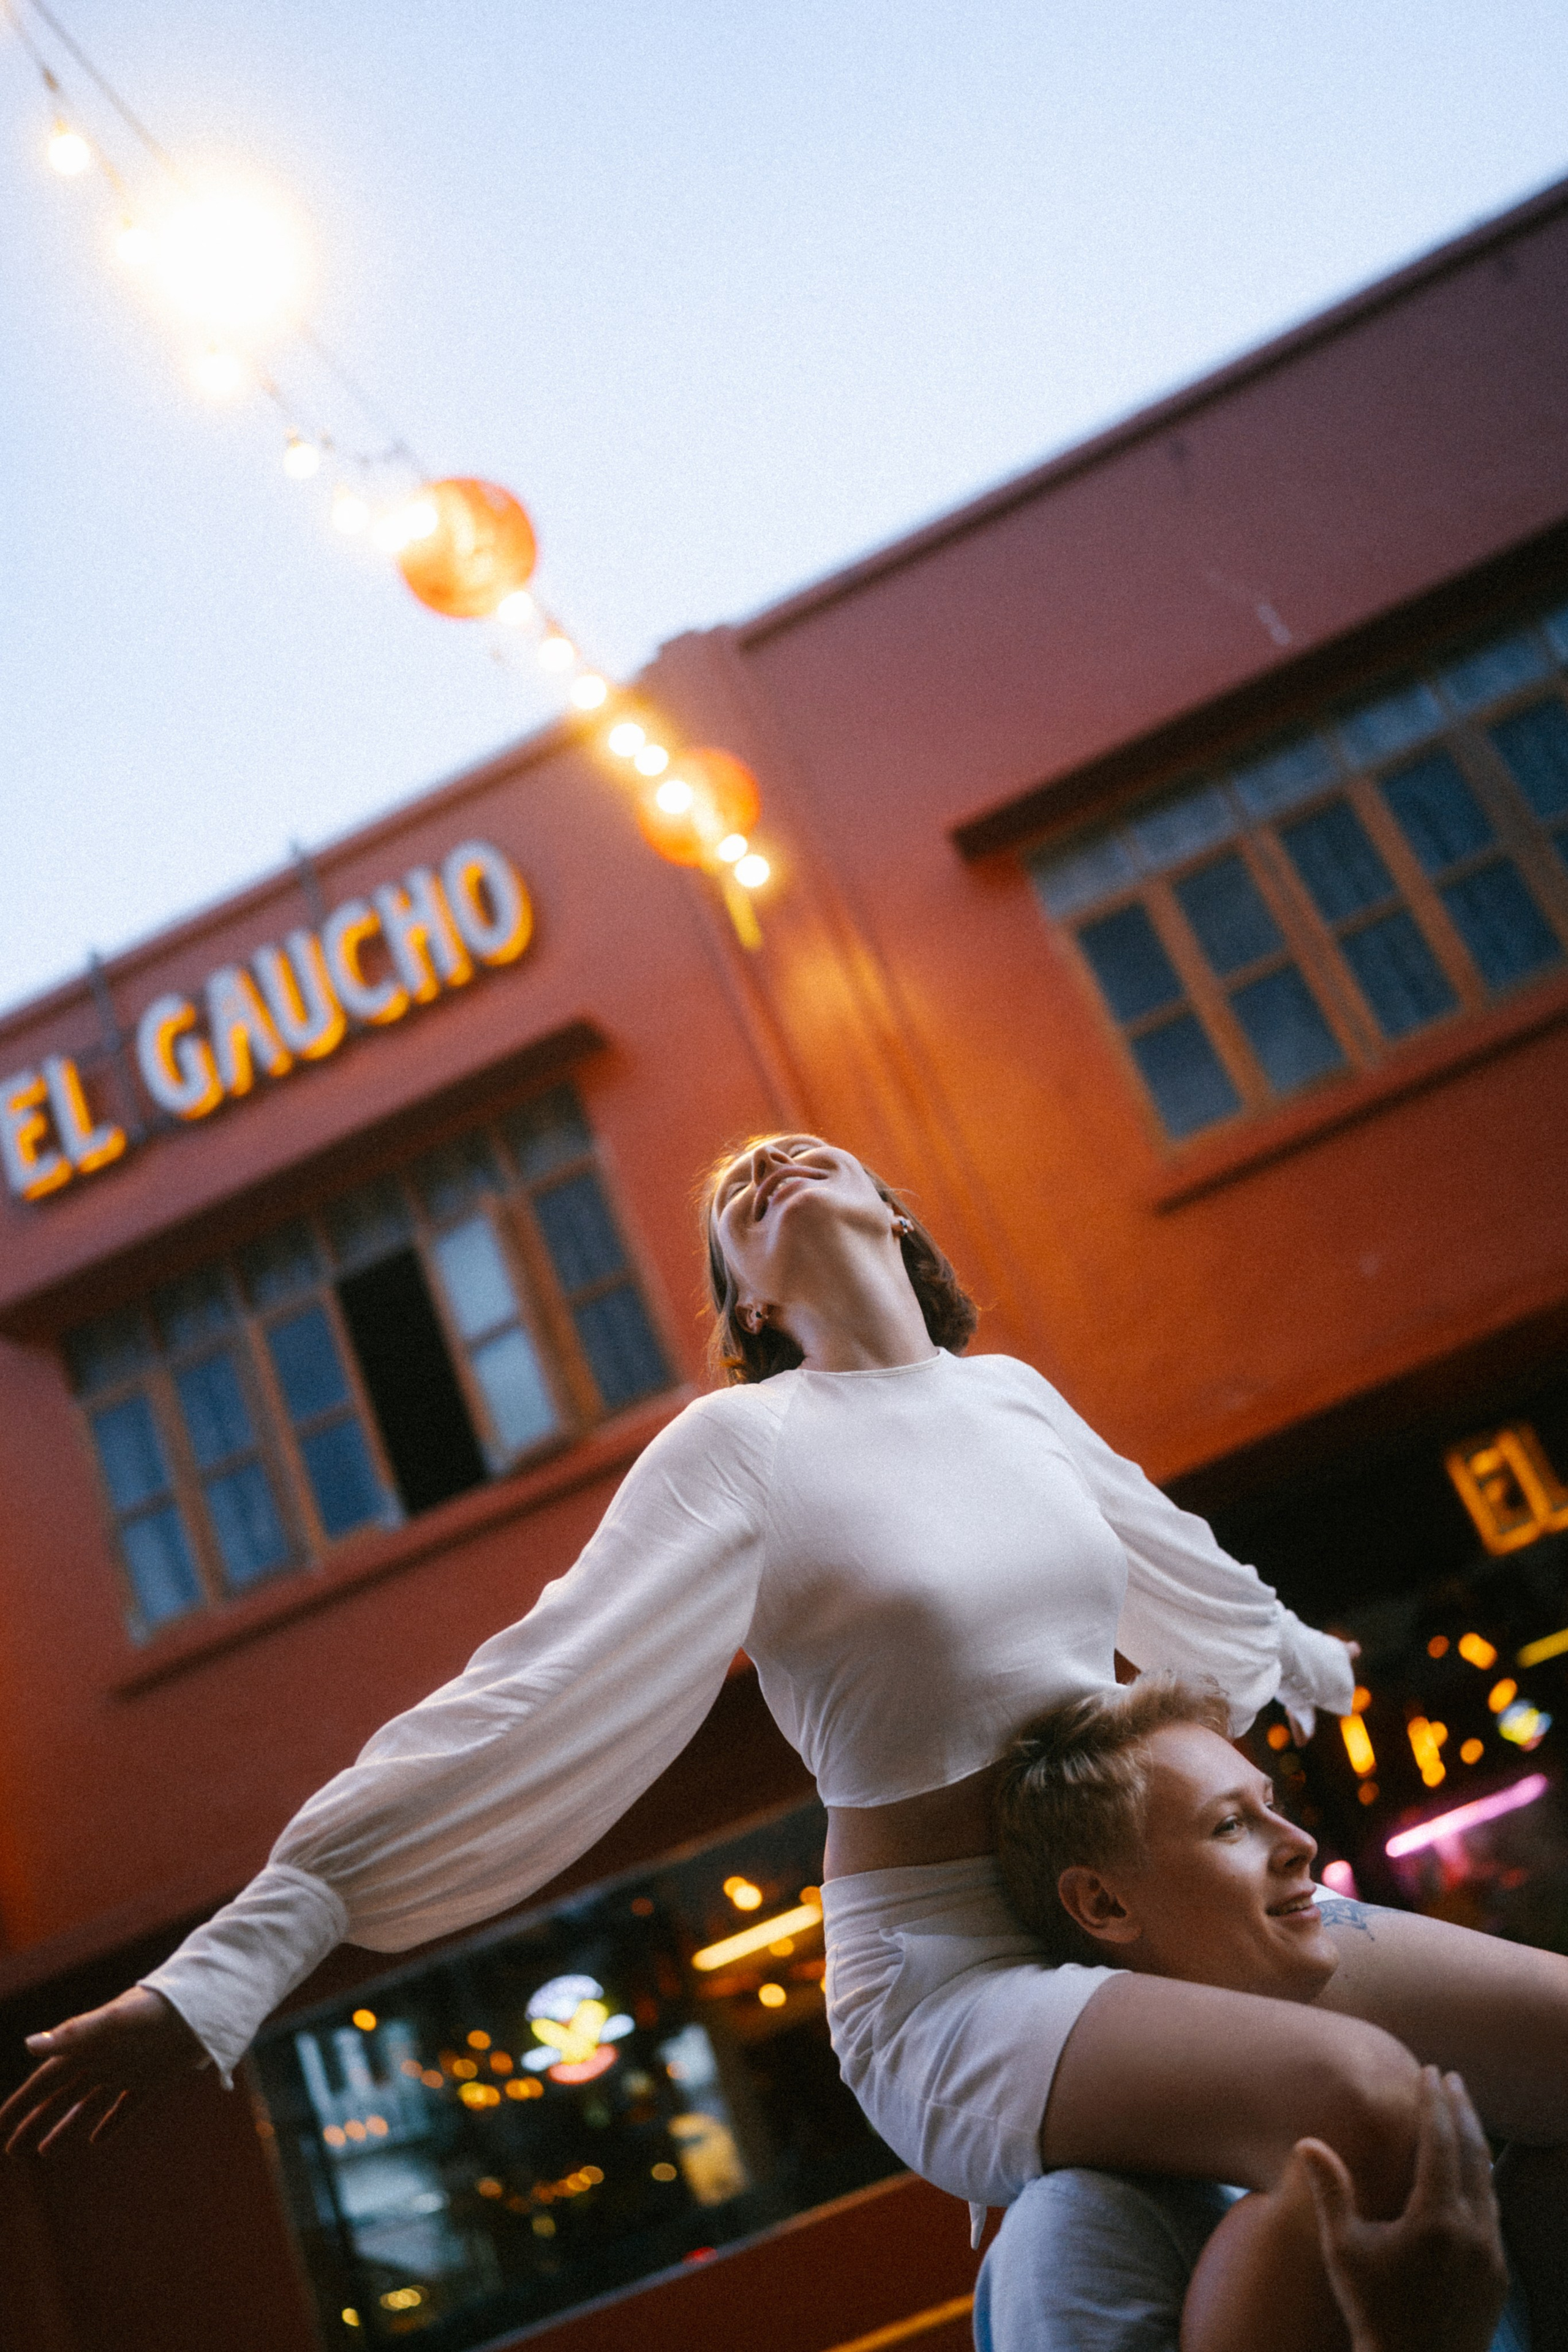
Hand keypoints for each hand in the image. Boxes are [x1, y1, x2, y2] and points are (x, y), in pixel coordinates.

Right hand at [1, 1986, 206, 2156]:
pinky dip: (110, 2123)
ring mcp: (127, 2070)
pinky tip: (96, 2141)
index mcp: (88, 2046)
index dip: (23, 2102)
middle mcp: (103, 2059)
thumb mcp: (115, 2022)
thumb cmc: (157, 2008)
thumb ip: (75, 2034)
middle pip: (60, 2097)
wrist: (204, 2005)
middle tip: (13, 2151)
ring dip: (65, 2128)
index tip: (1, 2124)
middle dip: (35, 2122)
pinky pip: (125, 2107)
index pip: (46, 2080)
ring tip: (44, 2153)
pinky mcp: (152, 2079)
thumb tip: (29, 2045)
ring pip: (88, 2105)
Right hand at [1295, 2068, 1507, 2351]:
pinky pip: (1493, 2213)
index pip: (1442, 2142)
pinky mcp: (1498, 2274)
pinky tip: (1472, 2176)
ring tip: (1463, 2117)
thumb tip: (1307, 2141)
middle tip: (1452, 2078)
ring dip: (1476, 2144)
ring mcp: (1491, 2254)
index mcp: (1437, 2218)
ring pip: (1488, 2182)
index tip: (1432, 2070)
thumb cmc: (1373, 2310)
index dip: (1436, 2103)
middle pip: (1473, 2154)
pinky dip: (1481, 2182)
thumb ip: (1332, 2191)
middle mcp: (1473, 2232)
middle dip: (1462, 2111)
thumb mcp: (1344, 2251)